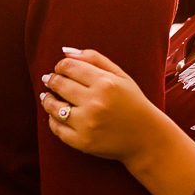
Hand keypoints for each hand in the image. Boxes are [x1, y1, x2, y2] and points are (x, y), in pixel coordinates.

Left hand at [40, 49, 162, 162]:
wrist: (147, 137)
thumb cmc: (133, 102)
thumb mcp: (120, 76)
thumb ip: (94, 59)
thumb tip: (65, 52)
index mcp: (106, 83)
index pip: (69, 67)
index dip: (60, 66)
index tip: (59, 69)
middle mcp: (95, 102)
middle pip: (59, 84)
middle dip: (51, 80)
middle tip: (50, 80)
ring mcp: (88, 124)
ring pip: (54, 107)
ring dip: (47, 100)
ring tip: (47, 97)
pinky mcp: (83, 142)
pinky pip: (57, 129)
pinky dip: (52, 120)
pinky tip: (55, 115)